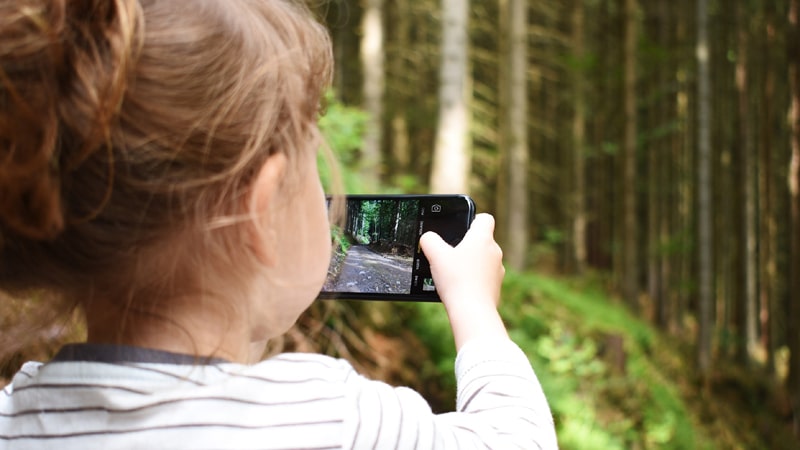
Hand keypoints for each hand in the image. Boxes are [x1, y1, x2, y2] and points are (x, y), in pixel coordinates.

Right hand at [419, 213, 507, 349]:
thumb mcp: (435, 255)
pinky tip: (460, 288)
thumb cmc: (456, 280)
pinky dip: (474, 280)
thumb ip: (429, 240)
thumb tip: (428, 237)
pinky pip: (484, 278)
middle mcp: (494, 252)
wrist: (472, 312)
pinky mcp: (496, 287)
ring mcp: (498, 271)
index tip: (462, 228)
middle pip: (482, 241)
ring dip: (471, 264)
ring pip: (483, 260)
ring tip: (453, 273)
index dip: (473, 219)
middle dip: (467, 246)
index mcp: (482, 239)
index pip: (484, 218)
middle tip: (450, 254)